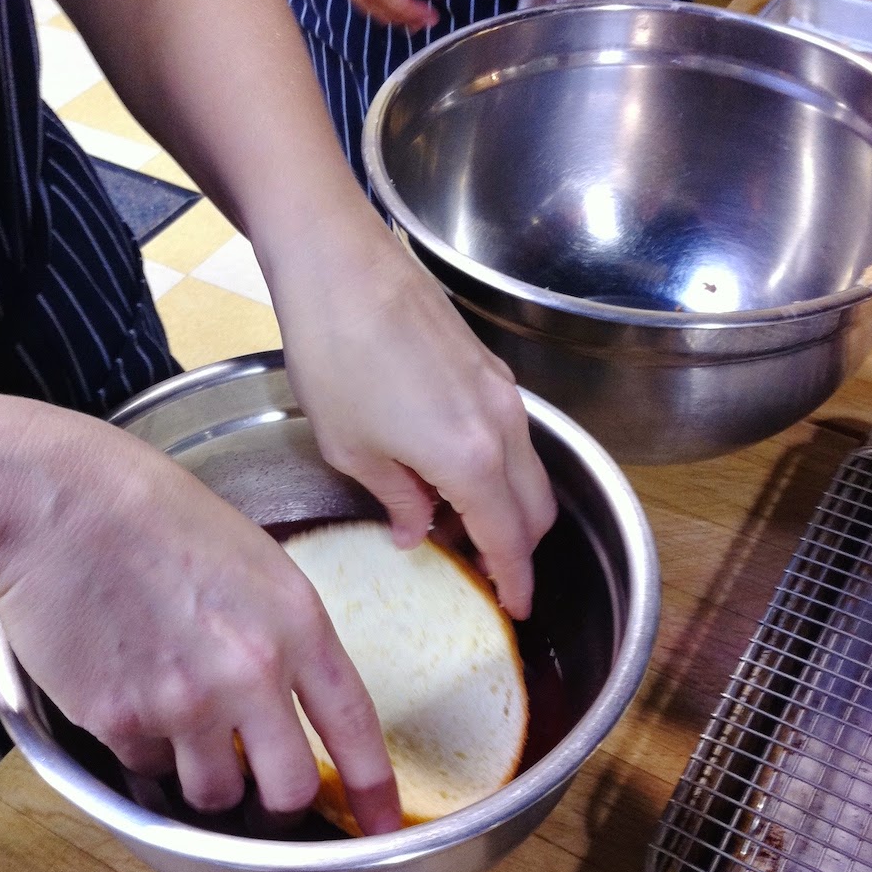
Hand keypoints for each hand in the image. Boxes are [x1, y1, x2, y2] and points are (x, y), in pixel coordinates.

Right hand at [0, 406, 400, 831]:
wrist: (60, 504)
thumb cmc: (157, 514)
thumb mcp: (257, 562)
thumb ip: (286, 634)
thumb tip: (291, 694)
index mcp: (297, 624)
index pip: (354, 727)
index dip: (373, 789)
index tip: (382, 823)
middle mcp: (250, 673)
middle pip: (290, 791)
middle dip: (280, 804)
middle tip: (264, 793)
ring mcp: (184, 703)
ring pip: (214, 794)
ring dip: (205, 777)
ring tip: (182, 723)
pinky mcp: (119, 720)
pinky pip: (147, 767)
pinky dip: (146, 749)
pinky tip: (131, 694)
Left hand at [275, 226, 557, 622]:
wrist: (339, 263)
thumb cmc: (334, 357)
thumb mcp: (351, 448)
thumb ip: (398, 499)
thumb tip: (416, 530)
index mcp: (472, 459)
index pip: (509, 538)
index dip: (515, 580)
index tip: (515, 608)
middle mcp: (504, 426)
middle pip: (538, 508)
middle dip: (520, 548)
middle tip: (486, 571)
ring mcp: (502, 391)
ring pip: (530, 470)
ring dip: (509, 506)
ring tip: (462, 524)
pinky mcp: (489, 366)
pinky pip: (512, 435)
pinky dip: (500, 467)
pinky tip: (453, 470)